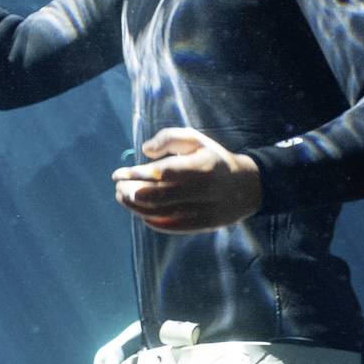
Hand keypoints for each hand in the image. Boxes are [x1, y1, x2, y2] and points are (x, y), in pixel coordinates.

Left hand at [112, 128, 263, 234]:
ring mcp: (202, 210)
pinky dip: (150, 219)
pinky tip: (139, 210)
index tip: (118, 174)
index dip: (137, 174)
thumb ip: (169, 138)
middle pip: (158, 196)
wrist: (245, 188)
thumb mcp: (196, 140)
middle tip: (118, 186)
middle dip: (131, 192)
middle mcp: (203, 190)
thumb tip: (145, 150)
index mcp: (202, 166)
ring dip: (136, 207)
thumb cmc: (213, 159)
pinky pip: (170, 225)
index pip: (163, 173)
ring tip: (122, 197)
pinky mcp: (201, 225)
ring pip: (161, 213)